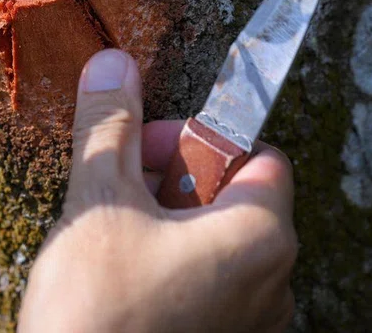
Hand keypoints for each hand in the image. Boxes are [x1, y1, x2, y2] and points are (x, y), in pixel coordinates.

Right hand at [18, 50, 296, 332]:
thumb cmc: (99, 313)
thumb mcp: (98, 201)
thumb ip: (111, 125)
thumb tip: (114, 65)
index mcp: (261, 236)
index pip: (259, 152)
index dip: (199, 138)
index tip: (148, 148)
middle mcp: (273, 283)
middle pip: (236, 195)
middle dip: (174, 180)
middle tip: (121, 193)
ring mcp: (251, 325)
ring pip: (216, 242)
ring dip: (167, 225)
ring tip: (114, 242)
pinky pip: (208, 285)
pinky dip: (169, 267)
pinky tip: (120, 282)